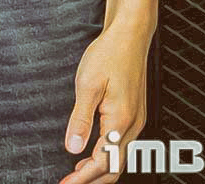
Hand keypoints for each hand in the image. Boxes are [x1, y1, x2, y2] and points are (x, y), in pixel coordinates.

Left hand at [57, 21, 151, 183]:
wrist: (130, 35)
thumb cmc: (109, 54)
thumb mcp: (88, 84)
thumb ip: (80, 119)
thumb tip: (73, 148)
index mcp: (120, 120)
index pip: (102, 162)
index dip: (82, 178)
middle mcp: (133, 125)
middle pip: (114, 167)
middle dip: (91, 180)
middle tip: (67, 183)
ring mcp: (136, 120)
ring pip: (120, 158)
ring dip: (99, 170)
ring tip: (76, 174)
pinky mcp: (135, 114)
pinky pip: (122, 145)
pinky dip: (107, 156)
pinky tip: (91, 152)